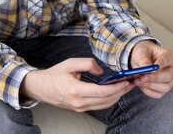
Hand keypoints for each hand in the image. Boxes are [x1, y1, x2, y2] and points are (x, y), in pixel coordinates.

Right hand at [20, 58, 134, 111]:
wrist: (41, 87)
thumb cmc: (54, 75)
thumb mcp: (70, 63)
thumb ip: (87, 63)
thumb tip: (101, 71)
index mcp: (75, 90)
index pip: (101, 92)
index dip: (116, 88)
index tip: (126, 82)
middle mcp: (79, 102)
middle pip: (106, 100)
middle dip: (121, 92)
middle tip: (131, 83)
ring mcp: (80, 108)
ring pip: (104, 105)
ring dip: (117, 97)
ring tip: (125, 87)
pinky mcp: (80, 109)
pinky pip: (99, 106)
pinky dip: (109, 100)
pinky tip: (114, 92)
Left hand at [129, 41, 172, 98]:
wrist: (140, 59)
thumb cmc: (143, 53)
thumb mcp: (141, 51)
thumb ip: (143, 59)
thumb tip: (146, 68)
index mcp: (169, 56)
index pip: (167, 59)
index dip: (161, 63)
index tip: (155, 67)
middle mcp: (172, 69)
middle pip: (168, 76)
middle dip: (154, 78)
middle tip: (142, 77)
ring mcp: (170, 80)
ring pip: (165, 87)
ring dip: (150, 86)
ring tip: (138, 81)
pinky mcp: (164, 88)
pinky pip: (159, 94)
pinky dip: (149, 91)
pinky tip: (141, 85)